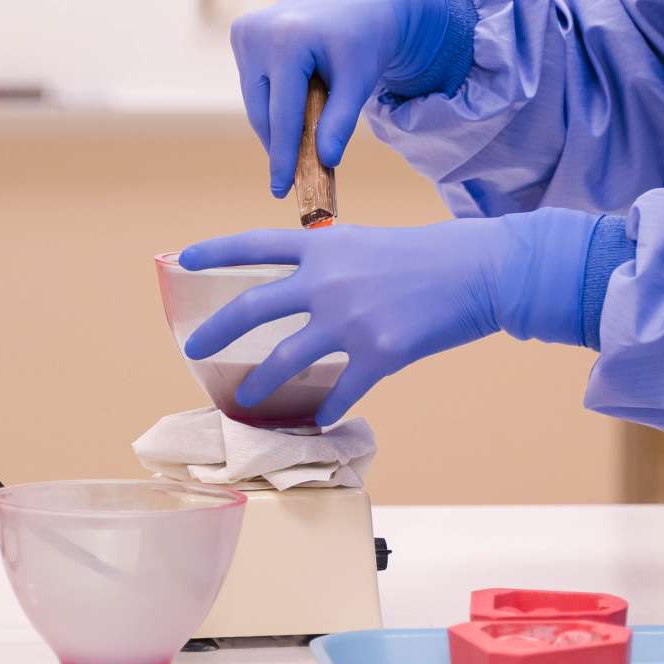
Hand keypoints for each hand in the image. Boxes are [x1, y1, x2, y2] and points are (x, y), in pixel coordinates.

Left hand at [177, 208, 600, 425]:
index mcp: (324, 247)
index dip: (215, 251)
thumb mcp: (369, 242)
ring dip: (260, 384)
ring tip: (245, 401)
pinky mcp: (378, 355)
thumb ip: (332, 259)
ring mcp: (350, 320)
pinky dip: (328, 409)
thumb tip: (305, 280)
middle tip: (192, 348)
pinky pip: (341, 392)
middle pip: (252, 308)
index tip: (183, 257)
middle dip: (216, 331)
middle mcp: (327, 281)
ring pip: (285, 360)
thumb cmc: (429, 253)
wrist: (480, 270)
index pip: (254, 244)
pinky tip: (320, 420)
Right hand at [230, 0, 452, 196]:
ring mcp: (245, 30)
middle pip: (264, 110)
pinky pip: (255, 85)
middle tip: (294, 181)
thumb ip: (341, 120)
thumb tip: (326, 161)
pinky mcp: (242, 32)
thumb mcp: (361, 80)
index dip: (283, 157)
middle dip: (280, 144)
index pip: (282, 114)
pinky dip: (274, 103)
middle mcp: (256, 32)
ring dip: (277, 124)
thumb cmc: (367, 38)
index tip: (281, 191)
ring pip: (256, 101)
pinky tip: (296, 111)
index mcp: (286, 40)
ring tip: (302, 144)